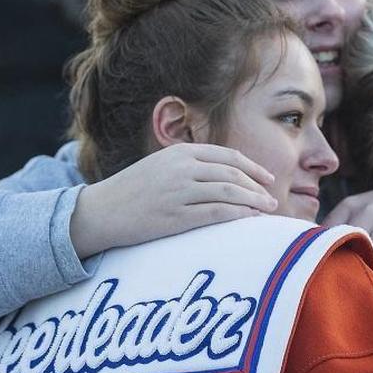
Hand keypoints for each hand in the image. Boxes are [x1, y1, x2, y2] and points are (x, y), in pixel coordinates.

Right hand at [70, 143, 276, 256]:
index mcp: (179, 152)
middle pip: (232, 174)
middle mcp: (181, 168)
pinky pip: (216, 214)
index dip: (251, 167)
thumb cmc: (132, 191)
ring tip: (268, 210)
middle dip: (257, 186)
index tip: (267, 178)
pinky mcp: (175, 216)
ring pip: (228, 193)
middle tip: (273, 198)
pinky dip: (238, 215)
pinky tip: (250, 220)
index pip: (227, 156)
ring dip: (253, 201)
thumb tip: (225, 175)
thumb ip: (189, 165)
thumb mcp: (161, 166)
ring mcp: (178, 192)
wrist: (100, 211)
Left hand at [323, 175, 372, 298]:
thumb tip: (311, 250)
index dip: (316, 253)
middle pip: (346, 245)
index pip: (325, 231)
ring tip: (357, 298)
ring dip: (366, 278)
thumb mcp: (363, 205)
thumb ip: (340, 224)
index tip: (310, 272)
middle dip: (338, 269)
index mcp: (352, 205)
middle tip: (331, 292)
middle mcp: (370, 213)